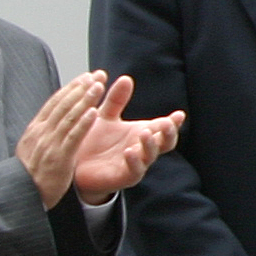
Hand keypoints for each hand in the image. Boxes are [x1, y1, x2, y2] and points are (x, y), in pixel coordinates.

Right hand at [12, 70, 107, 208]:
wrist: (22, 196)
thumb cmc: (30, 176)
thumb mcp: (32, 149)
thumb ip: (43, 133)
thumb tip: (53, 118)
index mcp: (35, 129)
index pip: (55, 102)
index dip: (71, 88)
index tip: (85, 77)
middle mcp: (41, 133)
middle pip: (63, 104)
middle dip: (81, 88)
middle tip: (97, 75)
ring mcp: (49, 144)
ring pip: (69, 117)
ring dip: (85, 100)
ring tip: (99, 86)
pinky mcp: (59, 158)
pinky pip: (73, 137)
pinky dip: (83, 123)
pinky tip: (94, 112)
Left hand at [71, 73, 182, 202]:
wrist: (76, 165)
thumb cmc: (94, 142)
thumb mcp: (105, 116)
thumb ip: (116, 100)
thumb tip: (126, 78)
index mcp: (140, 133)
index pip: (163, 127)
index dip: (173, 122)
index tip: (179, 114)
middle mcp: (141, 149)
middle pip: (165, 143)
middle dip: (169, 134)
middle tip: (168, 123)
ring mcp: (135, 164)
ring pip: (151, 156)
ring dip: (150, 145)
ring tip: (145, 133)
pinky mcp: (123, 177)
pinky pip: (134, 171)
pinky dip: (134, 161)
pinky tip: (129, 152)